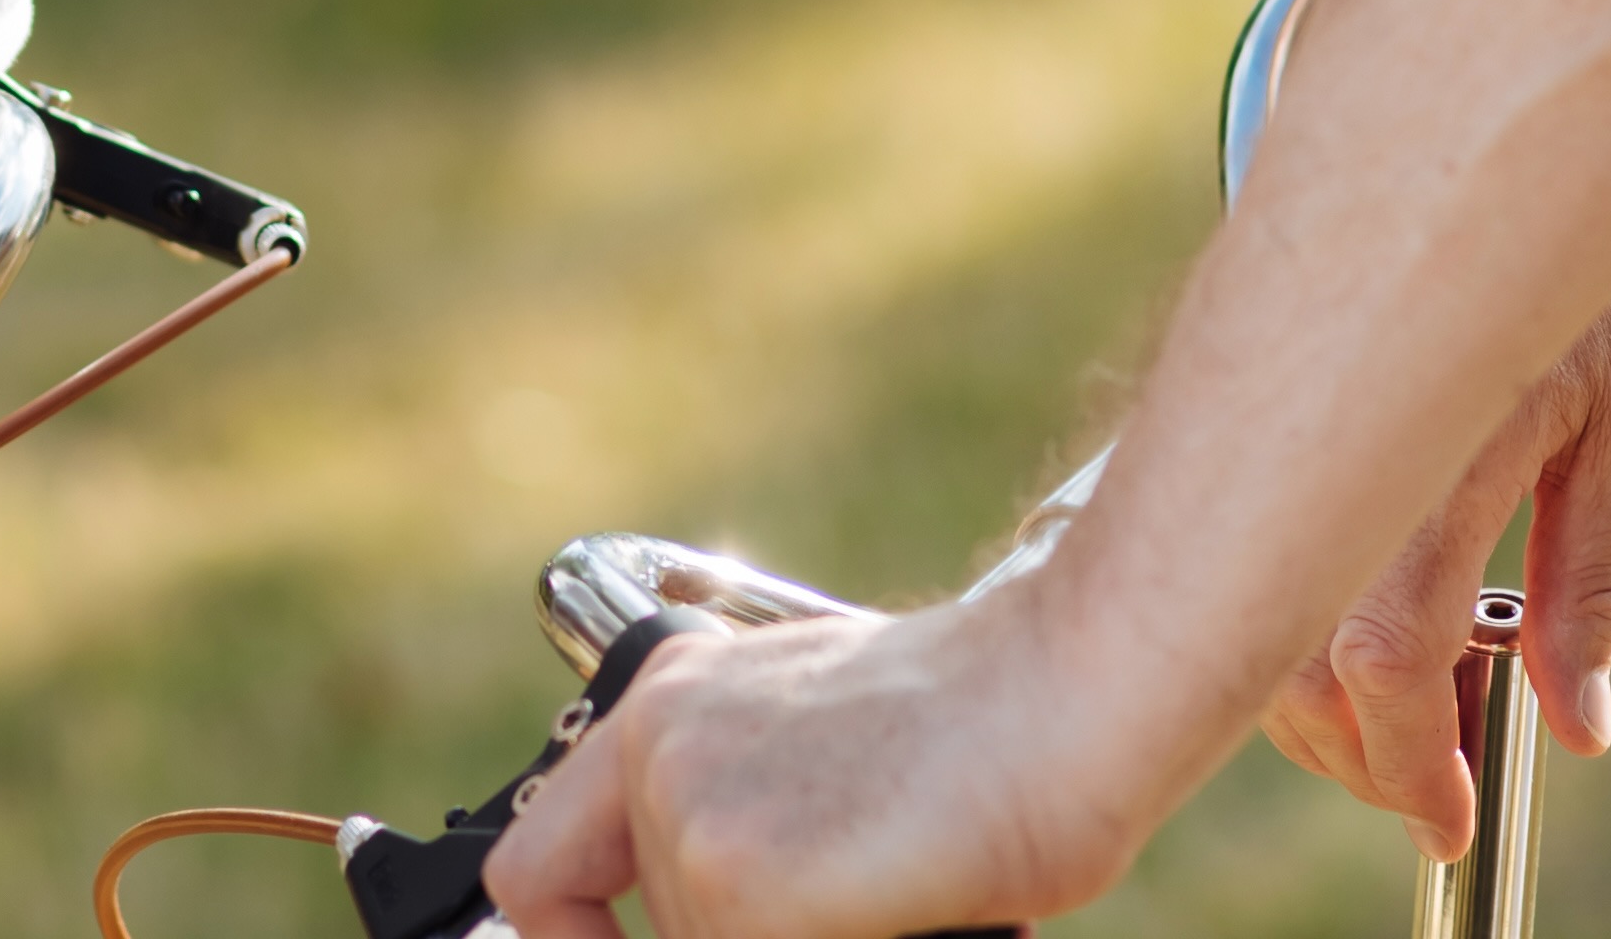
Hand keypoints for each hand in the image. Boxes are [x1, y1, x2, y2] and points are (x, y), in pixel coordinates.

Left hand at [483, 592, 1134, 938]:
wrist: (1070, 696)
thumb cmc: (985, 731)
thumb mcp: (822, 749)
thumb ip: (743, 814)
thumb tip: (723, 913)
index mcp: (673, 702)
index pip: (540, 869)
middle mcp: (659, 745)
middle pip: (659, 936)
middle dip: (751, 938)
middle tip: (855, 905)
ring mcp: (691, 817)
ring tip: (899, 890)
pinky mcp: (743, 887)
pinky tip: (906, 911)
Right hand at [1257, 262, 1610, 857]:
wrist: (1483, 137)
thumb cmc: (1575, 292)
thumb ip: (1592, 584)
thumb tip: (1577, 726)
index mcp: (1440, 455)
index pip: (1389, 648)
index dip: (1408, 759)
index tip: (1444, 820)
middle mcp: (1344, 455)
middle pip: (1301, 662)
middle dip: (1362, 758)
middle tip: (1434, 792)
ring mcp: (1289, 440)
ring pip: (1256, 626)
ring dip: (1320, 712)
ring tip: (1413, 727)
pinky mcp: (1258, 429)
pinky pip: (1246, 573)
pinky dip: (1293, 644)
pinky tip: (1369, 658)